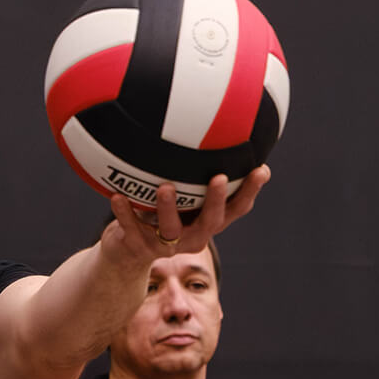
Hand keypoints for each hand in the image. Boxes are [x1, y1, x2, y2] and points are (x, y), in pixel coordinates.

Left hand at [98, 165, 271, 262]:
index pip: (237, 209)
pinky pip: (131, 228)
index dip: (250, 191)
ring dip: (169, 208)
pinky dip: (124, 213)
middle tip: (220, 177)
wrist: (127, 249)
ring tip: (165, 187)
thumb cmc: (162, 214)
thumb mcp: (185, 197)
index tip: (261, 170)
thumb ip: (199, 174)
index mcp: (208, 223)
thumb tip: (220, 129)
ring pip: (170, 229)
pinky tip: (117, 195)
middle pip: (211, 222)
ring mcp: (165, 245)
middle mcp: (193, 237)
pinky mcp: (139, 246)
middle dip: (217, 200)